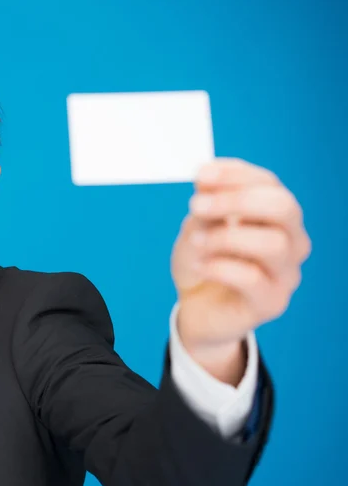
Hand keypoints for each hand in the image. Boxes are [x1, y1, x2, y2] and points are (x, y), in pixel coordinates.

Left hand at [171, 158, 310, 380]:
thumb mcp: (197, 228)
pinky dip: (218, 267)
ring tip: (196, 241)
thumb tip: (206, 178)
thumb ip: (206, 207)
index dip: (235, 174)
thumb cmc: (203, 263)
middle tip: (196, 205)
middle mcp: (291, 242)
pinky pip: (251, 278)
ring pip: (272, 244)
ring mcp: (286, 274)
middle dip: (236, 200)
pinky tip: (199, 265)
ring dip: (226, 237)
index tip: (200, 175)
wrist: (196, 310)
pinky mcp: (271, 303)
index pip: (269, 184)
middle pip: (283, 207)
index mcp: (275, 216)